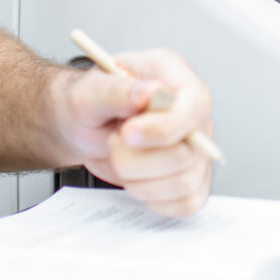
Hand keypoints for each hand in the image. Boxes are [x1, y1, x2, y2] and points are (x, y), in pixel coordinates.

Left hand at [52, 48, 213, 216]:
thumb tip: (151, 92)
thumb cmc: (89, 104)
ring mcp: (197, 148)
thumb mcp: (90, 92)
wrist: (81, 128)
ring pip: (185, 182)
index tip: (127, 133)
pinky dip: (153, 198)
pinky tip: (137, 179)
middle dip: (137, 159)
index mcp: (177, 78)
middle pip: (187, 153)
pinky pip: (186, 202)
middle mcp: (193, 114)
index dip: (164, 128)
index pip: (195, 106)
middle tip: (114, 142)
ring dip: (139, 181)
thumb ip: (118, 91)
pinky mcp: (192, 178)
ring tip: (122, 160)